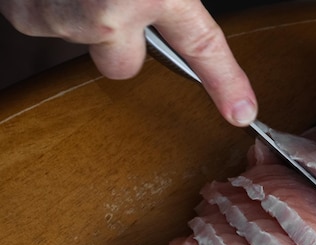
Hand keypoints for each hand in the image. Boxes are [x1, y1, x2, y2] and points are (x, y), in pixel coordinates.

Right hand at [0, 0, 256, 125]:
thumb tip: (173, 1)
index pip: (200, 46)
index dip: (224, 81)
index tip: (241, 110)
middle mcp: (106, 13)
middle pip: (123, 66)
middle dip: (123, 43)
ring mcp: (61, 16)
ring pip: (84, 43)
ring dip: (84, 19)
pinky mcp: (23, 11)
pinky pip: (45, 24)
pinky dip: (52, 5)